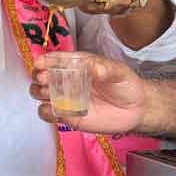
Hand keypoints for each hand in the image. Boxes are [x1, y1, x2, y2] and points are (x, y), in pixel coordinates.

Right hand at [29, 52, 147, 132]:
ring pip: (40, 93)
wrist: (136, 110)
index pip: (55, 60)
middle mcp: (68, 80)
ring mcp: (66, 98)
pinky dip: (46, 112)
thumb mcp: (119, 73)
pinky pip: (48, 114)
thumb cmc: (126, 85)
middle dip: (39, 77)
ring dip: (39, 93)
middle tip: (45, 79)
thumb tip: (95, 68)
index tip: (40, 63)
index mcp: (77, 65)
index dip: (45, 61)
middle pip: (42, 76)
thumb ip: (107, 69)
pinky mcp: (68, 116)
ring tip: (49, 94)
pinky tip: (55, 111)